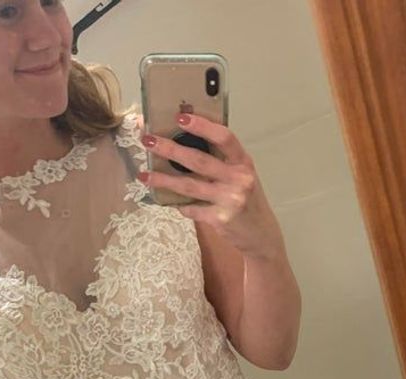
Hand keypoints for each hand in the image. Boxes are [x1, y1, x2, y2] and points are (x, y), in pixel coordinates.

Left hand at [138, 112, 285, 258]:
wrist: (261, 235)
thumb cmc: (247, 199)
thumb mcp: (241, 175)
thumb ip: (221, 161)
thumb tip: (184, 142)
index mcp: (243, 162)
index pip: (224, 137)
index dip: (202, 126)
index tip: (180, 117)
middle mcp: (238, 179)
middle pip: (198, 160)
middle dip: (170, 149)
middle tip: (148, 140)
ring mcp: (229, 200)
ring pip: (189, 186)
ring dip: (163, 179)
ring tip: (144, 174)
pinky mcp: (220, 219)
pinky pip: (191, 209)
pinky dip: (179, 204)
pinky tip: (169, 201)